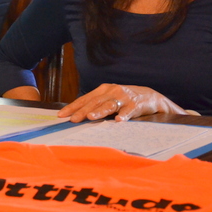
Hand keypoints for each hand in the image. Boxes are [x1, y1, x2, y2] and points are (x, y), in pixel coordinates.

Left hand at [57, 83, 187, 122]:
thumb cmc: (124, 100)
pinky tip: (119, 121)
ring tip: (91, 117)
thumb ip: (96, 106)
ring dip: (100, 111)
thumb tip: (76, 116)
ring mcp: (124, 97)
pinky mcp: (135, 105)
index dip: (73, 106)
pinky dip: (124, 116)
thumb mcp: (109, 100)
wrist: (150, 97)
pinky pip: (128, 111)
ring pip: (109, 105)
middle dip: (82, 111)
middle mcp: (112, 91)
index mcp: (103, 90)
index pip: (84, 99)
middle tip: (72, 119)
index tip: (61, 115)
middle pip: (94, 102)